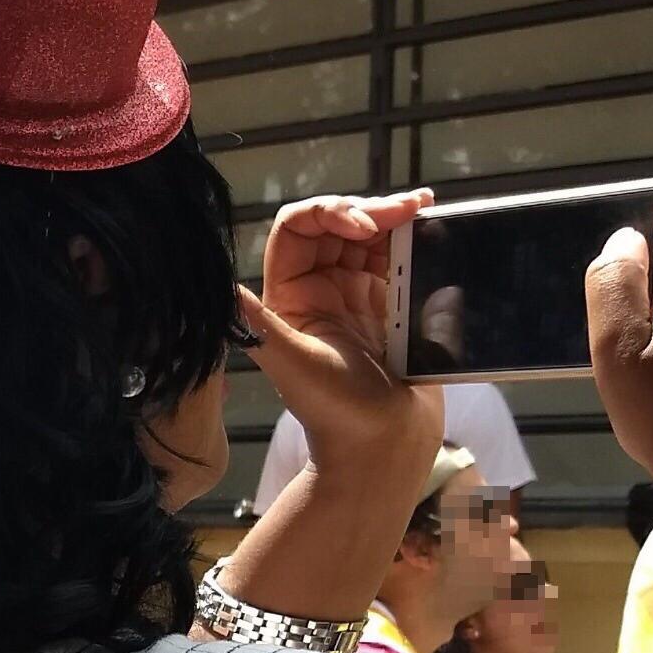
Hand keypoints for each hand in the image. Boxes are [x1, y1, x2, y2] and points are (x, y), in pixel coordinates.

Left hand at [241, 191, 443, 478]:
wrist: (384, 446)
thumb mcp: (293, 364)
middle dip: (369, 209)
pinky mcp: (393, 305)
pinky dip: (415, 238)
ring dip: (394, 216)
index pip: (297, 230)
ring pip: (372, 236)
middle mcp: (321, 288)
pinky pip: (400, 258)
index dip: (327, 214)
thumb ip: (259, 325)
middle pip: (338, 224)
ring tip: (423, 206)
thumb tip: (219, 290)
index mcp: (290, 296)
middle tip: (407, 210)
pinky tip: (433, 222)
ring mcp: (358, 294)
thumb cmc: (334, 411)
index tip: (363, 228)